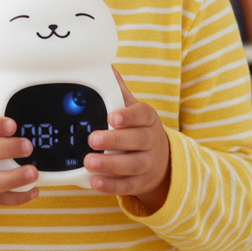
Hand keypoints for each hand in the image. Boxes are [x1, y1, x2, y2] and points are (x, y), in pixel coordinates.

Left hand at [84, 66, 170, 212]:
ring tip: (89, 161)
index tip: (112, 117)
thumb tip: (105, 64)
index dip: (128, 116)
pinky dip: (111, 185)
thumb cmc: (139, 128)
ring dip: (110, 164)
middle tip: (92, 139)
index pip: (142, 115)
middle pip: (136, 141)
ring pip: (132, 165)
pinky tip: (95, 182)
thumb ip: (118, 90)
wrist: (162, 160)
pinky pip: (127, 186)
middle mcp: (151, 141)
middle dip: (114, 140)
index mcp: (148, 118)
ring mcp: (148, 164)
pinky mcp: (141, 183)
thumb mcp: (133, 108)